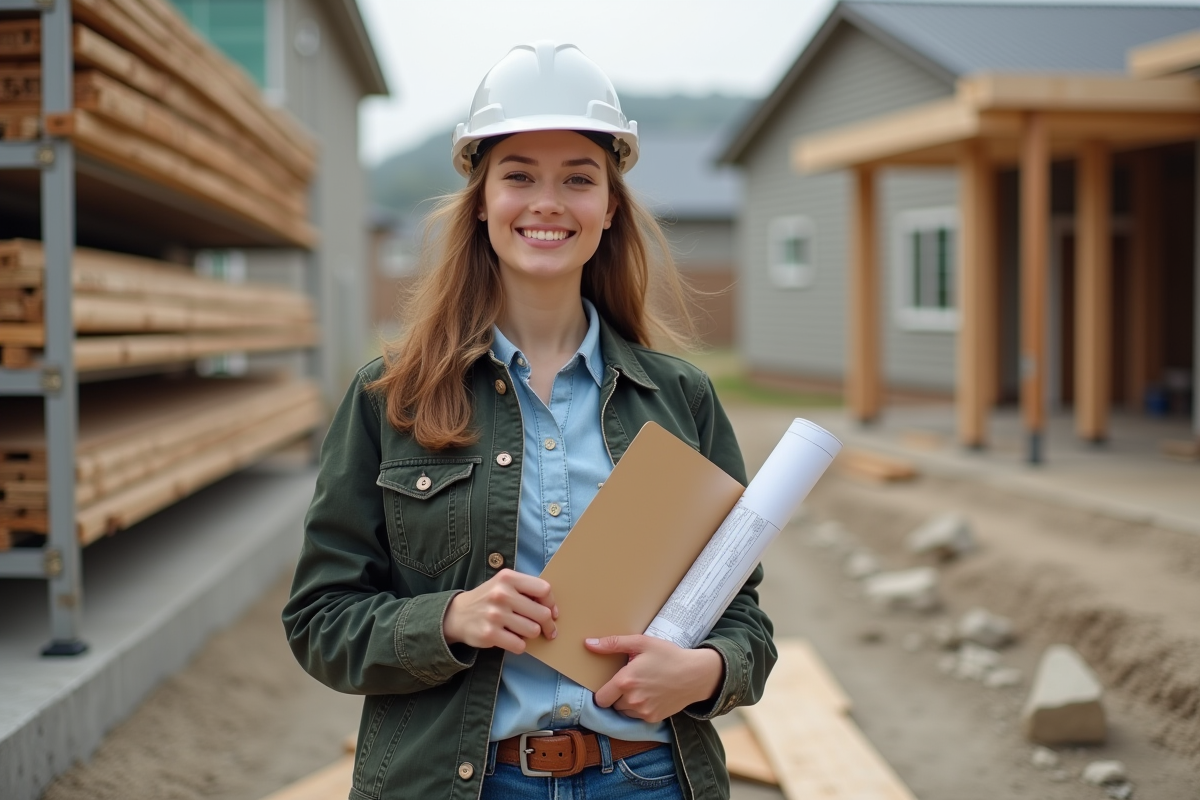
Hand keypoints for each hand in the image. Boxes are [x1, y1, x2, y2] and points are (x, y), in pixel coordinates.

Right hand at [443, 569, 557, 653]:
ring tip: (522, 632)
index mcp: (508, 578)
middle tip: (547, 630)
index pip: (543, 589)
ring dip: (531, 635)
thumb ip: (526, 590)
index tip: (552, 612)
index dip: (551, 603)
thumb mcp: (503, 584)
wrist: (456, 615)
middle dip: (547, 624)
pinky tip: (512, 640)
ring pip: (533, 631)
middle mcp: (501, 594)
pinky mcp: (489, 633)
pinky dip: (519, 646)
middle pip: (542, 613)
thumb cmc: (488, 599)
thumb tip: (552, 610)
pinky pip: (519, 645)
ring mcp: (495, 614)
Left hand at [585, 635, 723, 722]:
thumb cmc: (668, 655)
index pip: (600, 698)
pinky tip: (650, 696)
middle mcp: (632, 700)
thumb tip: (588, 644)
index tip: (611, 683)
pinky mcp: (653, 719)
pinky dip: (640, 709)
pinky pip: (637, 717)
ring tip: (641, 688)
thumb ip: (613, 643)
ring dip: (627, 704)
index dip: (604, 691)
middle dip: (615, 696)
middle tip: (629, 683)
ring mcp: (643, 711)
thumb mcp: (641, 643)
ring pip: (623, 712)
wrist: (695, 674)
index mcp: (624, 681)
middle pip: (611, 705)